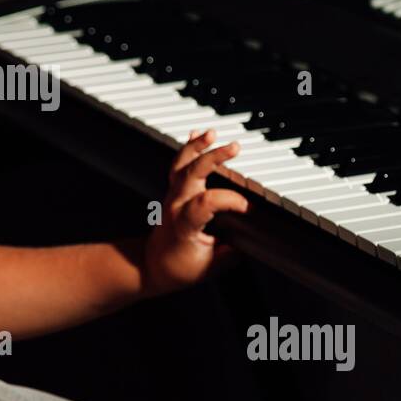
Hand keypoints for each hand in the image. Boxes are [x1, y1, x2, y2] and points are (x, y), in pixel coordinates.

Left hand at [142, 128, 249, 297]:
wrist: (150, 265)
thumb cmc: (177, 268)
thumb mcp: (209, 268)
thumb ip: (230, 253)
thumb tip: (250, 241)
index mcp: (184, 225)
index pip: (206, 203)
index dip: (230, 201)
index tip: (248, 208)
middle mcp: (175, 205)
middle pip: (191, 173)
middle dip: (212, 157)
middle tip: (234, 148)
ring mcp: (172, 196)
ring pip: (181, 164)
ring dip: (196, 146)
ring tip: (212, 132)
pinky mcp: (173, 191)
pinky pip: (179, 165)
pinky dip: (189, 147)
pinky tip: (199, 134)